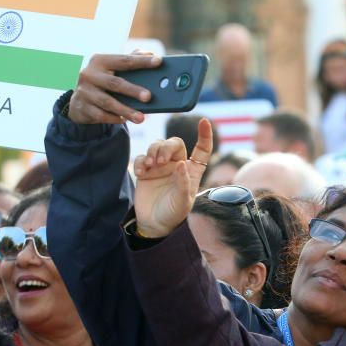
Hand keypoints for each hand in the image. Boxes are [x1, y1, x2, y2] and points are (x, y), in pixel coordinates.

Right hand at [69, 53, 160, 124]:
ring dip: (126, 111)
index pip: (124, 60)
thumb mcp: (111, 68)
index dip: (142, 61)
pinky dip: (114, 118)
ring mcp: (84, 92)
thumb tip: (150, 53)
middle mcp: (90, 74)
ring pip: (108, 102)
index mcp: (100, 61)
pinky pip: (101, 115)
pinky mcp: (83, 108)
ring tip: (141, 118)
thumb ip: (130, 60)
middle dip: (133, 90)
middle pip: (115, 83)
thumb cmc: (102, 81)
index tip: (159, 61)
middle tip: (149, 97)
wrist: (78, 99)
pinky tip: (124, 120)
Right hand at [132, 119, 213, 236]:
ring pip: (157, 146)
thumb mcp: (182, 202)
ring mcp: (161, 167)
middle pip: (174, 143)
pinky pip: (142, 156)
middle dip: (166, 147)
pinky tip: (141, 172)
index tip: (204, 122)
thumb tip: (181, 164)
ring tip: (150, 165)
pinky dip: (141, 161)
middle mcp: (178, 166)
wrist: (154, 224)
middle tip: (160, 161)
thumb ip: (183, 184)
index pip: (202, 150)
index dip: (204, 136)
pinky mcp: (146, 170)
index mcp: (193, 172)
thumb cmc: (173, 214)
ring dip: (153, 151)